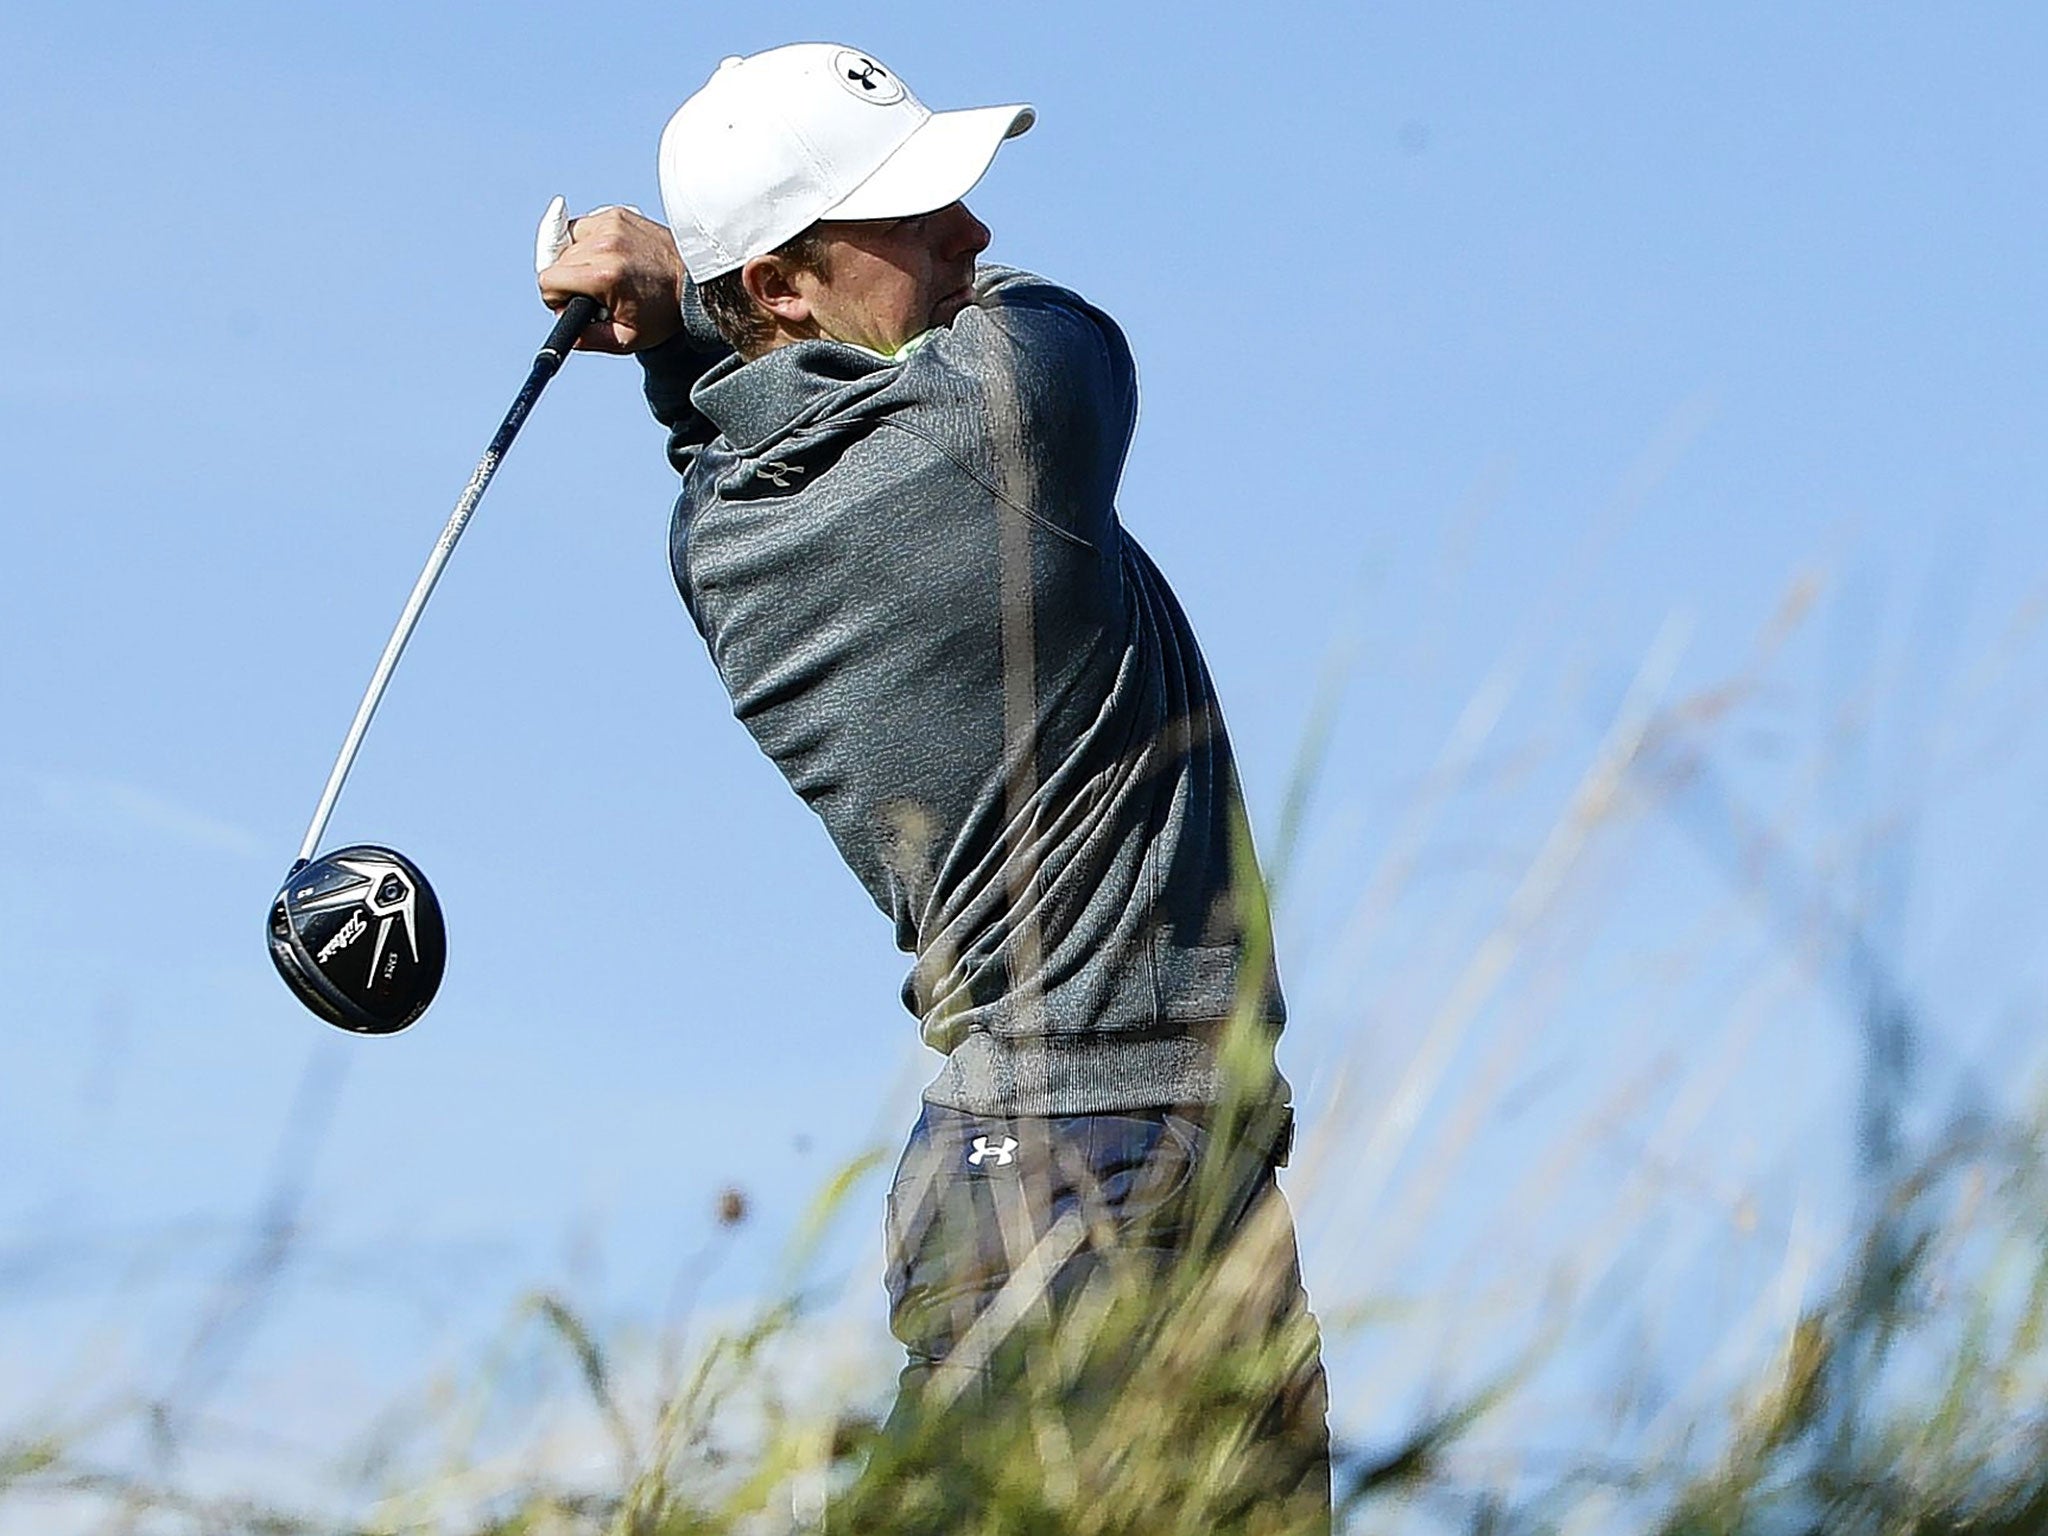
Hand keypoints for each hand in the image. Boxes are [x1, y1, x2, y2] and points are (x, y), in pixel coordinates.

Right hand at [535, 196, 685, 352]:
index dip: (557, 299)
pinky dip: (589, 242)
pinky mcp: (616, 213)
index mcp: (604, 275)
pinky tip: (612, 256)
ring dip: (578, 260)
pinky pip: (583, 227)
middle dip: (570, 281)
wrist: (693, 282)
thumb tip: (565, 334)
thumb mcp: (627, 338)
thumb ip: (589, 339)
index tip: (576, 304)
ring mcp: (610, 224)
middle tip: (599, 293)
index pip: (548, 281)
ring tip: (607, 274)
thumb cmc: (662, 313)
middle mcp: (604, 244)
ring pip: (567, 243)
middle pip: (557, 263)